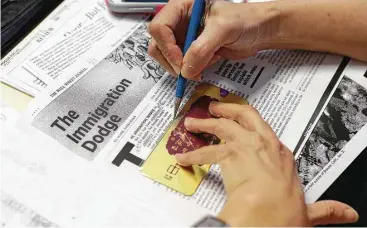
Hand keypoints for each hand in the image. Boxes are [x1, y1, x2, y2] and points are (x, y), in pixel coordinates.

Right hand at [148, 0, 279, 79]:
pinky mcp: (191, 51)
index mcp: (182, 7)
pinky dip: (192, 70)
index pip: (159, 26)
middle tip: (187, 72)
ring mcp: (184, 38)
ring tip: (203, 64)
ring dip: (183, 67)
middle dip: (172, 60)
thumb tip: (185, 70)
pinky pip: (182, 65)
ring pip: (167, 58)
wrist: (259, 32)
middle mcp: (180, 22)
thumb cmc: (245, 20)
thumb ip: (202, 49)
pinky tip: (210, 62)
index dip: (167, 46)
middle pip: (158, 44)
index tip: (180, 61)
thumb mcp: (223, 29)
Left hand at [175, 102, 358, 225]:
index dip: (252, 127)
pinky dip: (193, 154)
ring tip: (192, 124)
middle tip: (215, 106)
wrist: (270, 212)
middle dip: (229, 109)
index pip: (266, 132)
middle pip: (245, 115)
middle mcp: (265, 144)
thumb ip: (326, 210)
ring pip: (222, 126)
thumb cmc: (285, 211)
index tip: (243, 125)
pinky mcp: (229, 152)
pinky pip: (206, 151)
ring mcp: (246, 145)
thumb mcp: (309, 211)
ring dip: (205, 124)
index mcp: (282, 154)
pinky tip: (184, 158)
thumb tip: (347, 214)